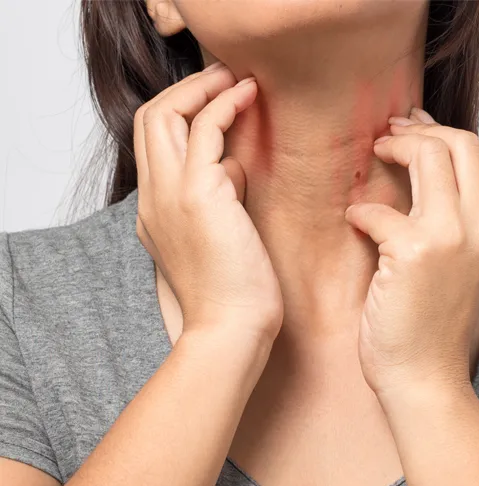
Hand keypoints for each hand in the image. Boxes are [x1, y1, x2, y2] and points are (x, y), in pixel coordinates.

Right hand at [133, 64, 282, 344]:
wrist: (230, 331)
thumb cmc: (234, 299)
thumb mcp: (220, 239)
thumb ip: (218, 200)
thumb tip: (233, 168)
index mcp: (154, 215)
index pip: (152, 146)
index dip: (180, 116)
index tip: (215, 106)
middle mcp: (153, 200)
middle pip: (149, 120)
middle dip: (185, 91)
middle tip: (223, 80)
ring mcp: (169, 195)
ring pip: (165, 113)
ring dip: (202, 88)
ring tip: (237, 81)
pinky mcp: (198, 194)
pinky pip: (205, 127)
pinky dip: (225, 103)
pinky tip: (249, 97)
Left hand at [345, 107, 478, 397]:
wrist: (426, 380)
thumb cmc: (432, 334)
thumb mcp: (460, 274)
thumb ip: (453, 231)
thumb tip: (424, 190)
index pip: (476, 159)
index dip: (441, 136)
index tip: (413, 132)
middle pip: (459, 144)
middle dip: (418, 130)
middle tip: (388, 134)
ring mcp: (452, 237)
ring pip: (429, 156)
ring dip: (395, 148)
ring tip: (372, 155)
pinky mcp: (414, 252)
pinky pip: (380, 211)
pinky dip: (361, 213)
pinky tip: (354, 223)